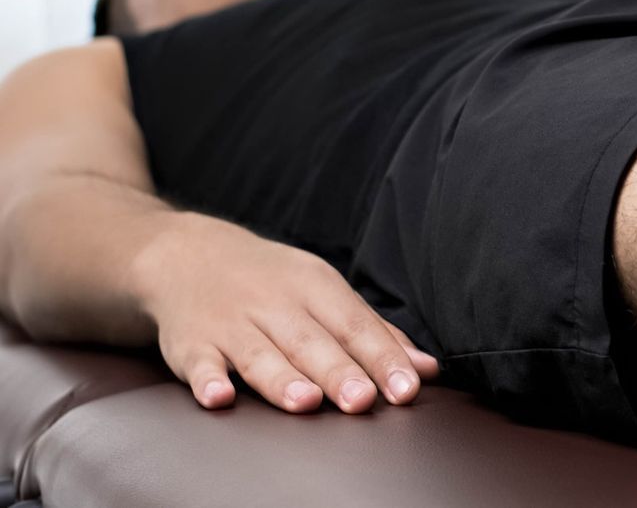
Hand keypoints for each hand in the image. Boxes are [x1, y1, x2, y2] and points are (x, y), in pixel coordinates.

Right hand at [132, 212, 439, 413]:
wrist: (189, 255)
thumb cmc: (273, 283)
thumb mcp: (324, 294)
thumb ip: (373, 333)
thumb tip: (426, 369)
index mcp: (316, 288)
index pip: (356, 326)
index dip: (383, 358)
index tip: (407, 388)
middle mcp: (275, 304)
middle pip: (311, 342)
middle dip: (339, 372)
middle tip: (363, 401)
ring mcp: (230, 323)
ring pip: (260, 354)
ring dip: (282, 379)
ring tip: (306, 403)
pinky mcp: (190, 344)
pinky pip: (198, 363)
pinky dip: (207, 380)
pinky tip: (219, 397)